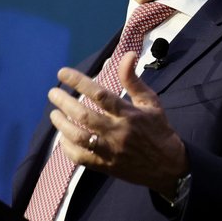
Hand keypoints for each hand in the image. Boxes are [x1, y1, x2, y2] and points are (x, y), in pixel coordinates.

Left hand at [48, 52, 188, 196]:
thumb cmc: (158, 129)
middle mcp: (118, 132)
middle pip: (84, 116)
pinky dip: (67, 148)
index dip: (78, 81)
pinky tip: (63, 137)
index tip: (62, 73)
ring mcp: (110, 151)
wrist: (168, 167)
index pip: (99, 94)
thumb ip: (133, 80)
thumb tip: (128, 54)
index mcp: (129, 114)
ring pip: (79, 137)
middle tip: (53, 93)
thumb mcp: (151, 102)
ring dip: (62, 125)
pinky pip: (81, 158)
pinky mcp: (106, 166)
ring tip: (54, 114)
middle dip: (64, 102)